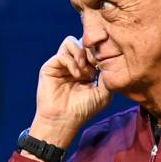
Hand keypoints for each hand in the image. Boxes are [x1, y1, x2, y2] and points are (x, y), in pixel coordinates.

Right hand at [28, 36, 110, 151]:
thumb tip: (109, 57)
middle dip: (92, 51)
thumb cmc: (83, 109)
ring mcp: (61, 64)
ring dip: (81, 54)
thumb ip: (108, 73)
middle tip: (96, 65)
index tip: (105, 65)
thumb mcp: (104, 92)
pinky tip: (77, 75)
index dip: (101, 51)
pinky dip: (72, 62)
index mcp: (87, 68)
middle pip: (83, 41)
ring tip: (85, 71)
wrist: (64, 120)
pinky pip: (62, 53)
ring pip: (71, 42)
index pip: (94, 48)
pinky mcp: (51, 66)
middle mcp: (73, 64)